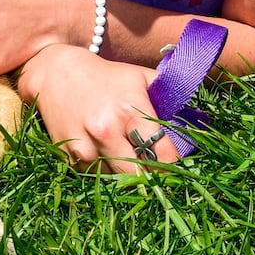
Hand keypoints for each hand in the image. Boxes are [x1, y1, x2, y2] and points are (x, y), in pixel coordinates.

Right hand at [17, 45, 178, 172]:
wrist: (56, 74)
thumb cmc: (107, 77)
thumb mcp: (140, 77)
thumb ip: (169, 96)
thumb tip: (199, 121)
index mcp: (129, 110)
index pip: (164, 154)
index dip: (175, 163)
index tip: (178, 164)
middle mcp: (107, 131)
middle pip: (142, 177)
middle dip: (153, 177)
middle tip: (159, 171)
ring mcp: (86, 147)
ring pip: (119, 180)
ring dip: (128, 175)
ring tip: (131, 159)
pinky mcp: (70, 158)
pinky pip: (97, 176)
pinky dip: (106, 171)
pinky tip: (106, 152)